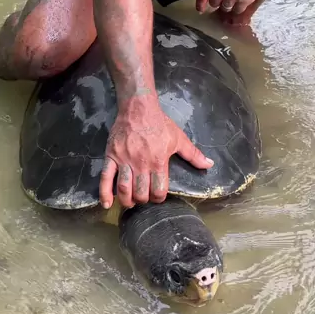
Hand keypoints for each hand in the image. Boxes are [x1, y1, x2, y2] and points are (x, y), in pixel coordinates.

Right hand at [99, 95, 212, 209]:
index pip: (158, 190)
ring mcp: (124, 161)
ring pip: (124, 189)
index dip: (159, 198)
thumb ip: (193, 154)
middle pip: (141, 193)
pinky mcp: (111, 156)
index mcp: (158, 162)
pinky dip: (104, 193)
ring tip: (130, 202)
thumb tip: (210, 165)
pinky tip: (107, 204)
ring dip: (127, 200)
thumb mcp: (179, 138)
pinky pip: (106, 177)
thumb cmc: (160, 124)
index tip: (157, 196)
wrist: (139, 108)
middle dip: (143, 200)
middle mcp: (141, 164)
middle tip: (143, 198)